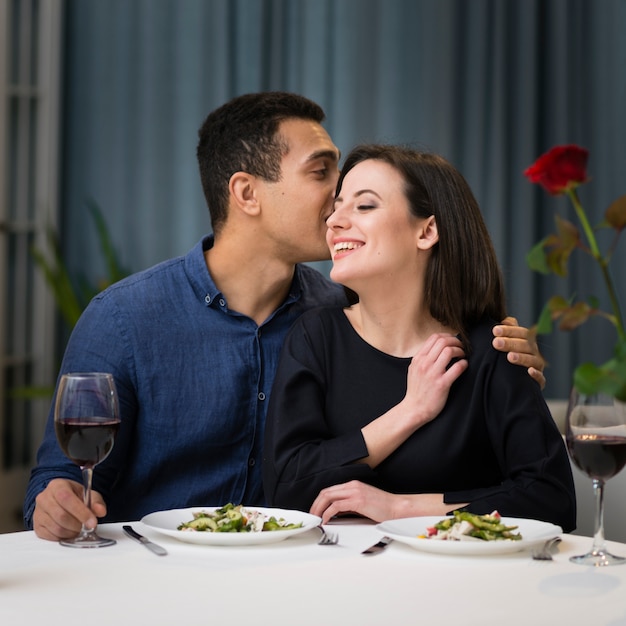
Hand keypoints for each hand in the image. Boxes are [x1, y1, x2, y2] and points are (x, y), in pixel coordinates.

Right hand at [32, 478, 106, 540]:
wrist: (60, 500)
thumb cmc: (74, 496)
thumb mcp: (88, 494)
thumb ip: (96, 502)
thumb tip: (100, 511)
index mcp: (57, 485)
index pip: (67, 498)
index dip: (81, 512)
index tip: (92, 522)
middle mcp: (44, 498)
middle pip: (61, 515)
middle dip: (77, 524)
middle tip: (86, 527)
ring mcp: (38, 513)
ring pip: (56, 528)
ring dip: (71, 532)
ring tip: (79, 528)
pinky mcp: (37, 526)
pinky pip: (50, 537)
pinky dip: (63, 537)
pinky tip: (69, 532)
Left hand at [310, 481, 456, 522]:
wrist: (397, 507)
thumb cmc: (382, 507)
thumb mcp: (362, 503)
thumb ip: (348, 505)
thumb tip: (334, 513)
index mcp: (352, 485)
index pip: (330, 490)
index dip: (319, 500)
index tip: (315, 510)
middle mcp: (352, 486)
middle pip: (326, 492)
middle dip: (316, 504)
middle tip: (312, 515)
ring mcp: (355, 492)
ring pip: (328, 497)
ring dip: (319, 509)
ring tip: (316, 518)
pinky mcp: (358, 500)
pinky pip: (336, 506)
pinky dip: (328, 513)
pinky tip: (326, 520)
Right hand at [404, 333, 467, 425]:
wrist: (414, 409)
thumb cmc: (416, 390)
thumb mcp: (414, 369)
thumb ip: (423, 358)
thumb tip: (436, 347)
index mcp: (418, 359)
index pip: (434, 338)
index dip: (447, 336)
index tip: (453, 341)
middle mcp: (424, 364)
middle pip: (443, 342)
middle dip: (456, 342)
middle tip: (461, 347)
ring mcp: (432, 373)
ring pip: (449, 351)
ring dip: (460, 351)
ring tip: (463, 356)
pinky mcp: (442, 384)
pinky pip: (456, 368)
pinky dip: (463, 364)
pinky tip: (464, 366)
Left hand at [492, 316, 545, 388]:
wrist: (515, 378)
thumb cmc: (511, 354)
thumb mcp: (509, 341)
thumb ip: (509, 330)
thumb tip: (504, 320)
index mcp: (527, 341)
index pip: (521, 332)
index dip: (509, 331)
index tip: (495, 331)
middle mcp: (534, 352)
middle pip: (526, 345)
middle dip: (511, 343)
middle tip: (496, 343)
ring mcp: (537, 366)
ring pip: (533, 360)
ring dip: (522, 358)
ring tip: (510, 357)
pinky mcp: (539, 381)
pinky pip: (541, 378)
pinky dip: (536, 375)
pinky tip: (529, 371)